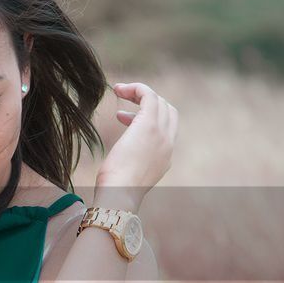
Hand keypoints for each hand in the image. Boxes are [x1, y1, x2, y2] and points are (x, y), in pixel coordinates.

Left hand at [95, 82, 177, 210]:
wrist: (119, 194)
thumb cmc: (115, 190)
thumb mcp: (127, 175)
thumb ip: (130, 164)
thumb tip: (121, 160)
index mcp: (164, 157)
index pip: (166, 128)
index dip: (146, 117)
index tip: (122, 118)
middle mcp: (168, 144)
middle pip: (167, 111)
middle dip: (147, 102)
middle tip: (125, 99)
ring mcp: (161, 134)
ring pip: (159, 101)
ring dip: (139, 93)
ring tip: (119, 91)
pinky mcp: (150, 125)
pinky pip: (149, 96)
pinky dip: (137, 89)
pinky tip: (119, 89)